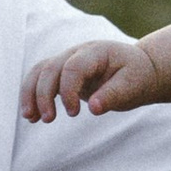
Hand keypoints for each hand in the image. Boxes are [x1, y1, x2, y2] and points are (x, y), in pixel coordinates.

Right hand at [23, 38, 157, 120]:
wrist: (139, 70)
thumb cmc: (137, 77)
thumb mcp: (133, 86)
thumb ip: (114, 95)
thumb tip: (93, 108)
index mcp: (96, 52)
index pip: (73, 67)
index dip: (68, 91)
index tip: (74, 114)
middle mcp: (78, 52)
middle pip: (51, 68)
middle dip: (44, 94)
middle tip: (48, 119)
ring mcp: (68, 60)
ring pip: (39, 71)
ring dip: (31, 94)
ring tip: (30, 118)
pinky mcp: (63, 72)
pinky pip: (40, 79)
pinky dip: (32, 96)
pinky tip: (32, 116)